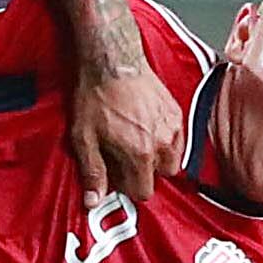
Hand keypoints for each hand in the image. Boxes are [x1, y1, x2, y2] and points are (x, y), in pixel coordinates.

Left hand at [68, 63, 185, 201]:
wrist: (112, 60)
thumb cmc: (97, 95)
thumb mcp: (84, 138)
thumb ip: (93, 172)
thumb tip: (93, 201)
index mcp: (141, 154)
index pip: (143, 191)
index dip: (127, 187)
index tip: (116, 176)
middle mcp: (163, 143)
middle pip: (160, 177)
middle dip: (143, 172)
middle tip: (124, 158)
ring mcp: (173, 126)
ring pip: (173, 159)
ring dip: (157, 158)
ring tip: (136, 144)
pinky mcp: (175, 111)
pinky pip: (178, 139)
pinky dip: (165, 140)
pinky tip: (146, 129)